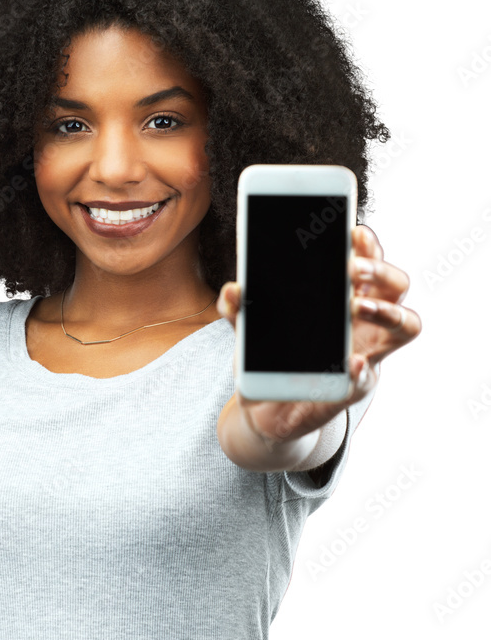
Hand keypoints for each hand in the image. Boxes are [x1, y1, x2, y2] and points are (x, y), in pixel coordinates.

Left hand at [216, 223, 421, 446]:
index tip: (354, 231)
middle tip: (352, 268)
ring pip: (406, 325)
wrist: (262, 409)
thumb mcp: (247, 328)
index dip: (369, 244)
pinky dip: (361, 370)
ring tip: (358, 306)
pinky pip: (367, 378)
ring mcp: (364, 354)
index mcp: (344, 298)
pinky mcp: (350, 388)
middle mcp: (364, 322)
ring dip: (388, 311)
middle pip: (396, 285)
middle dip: (380, 270)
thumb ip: (238, 308)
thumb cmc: (266, 359)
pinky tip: (352, 363)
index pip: (370, 261)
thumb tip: (233, 290)